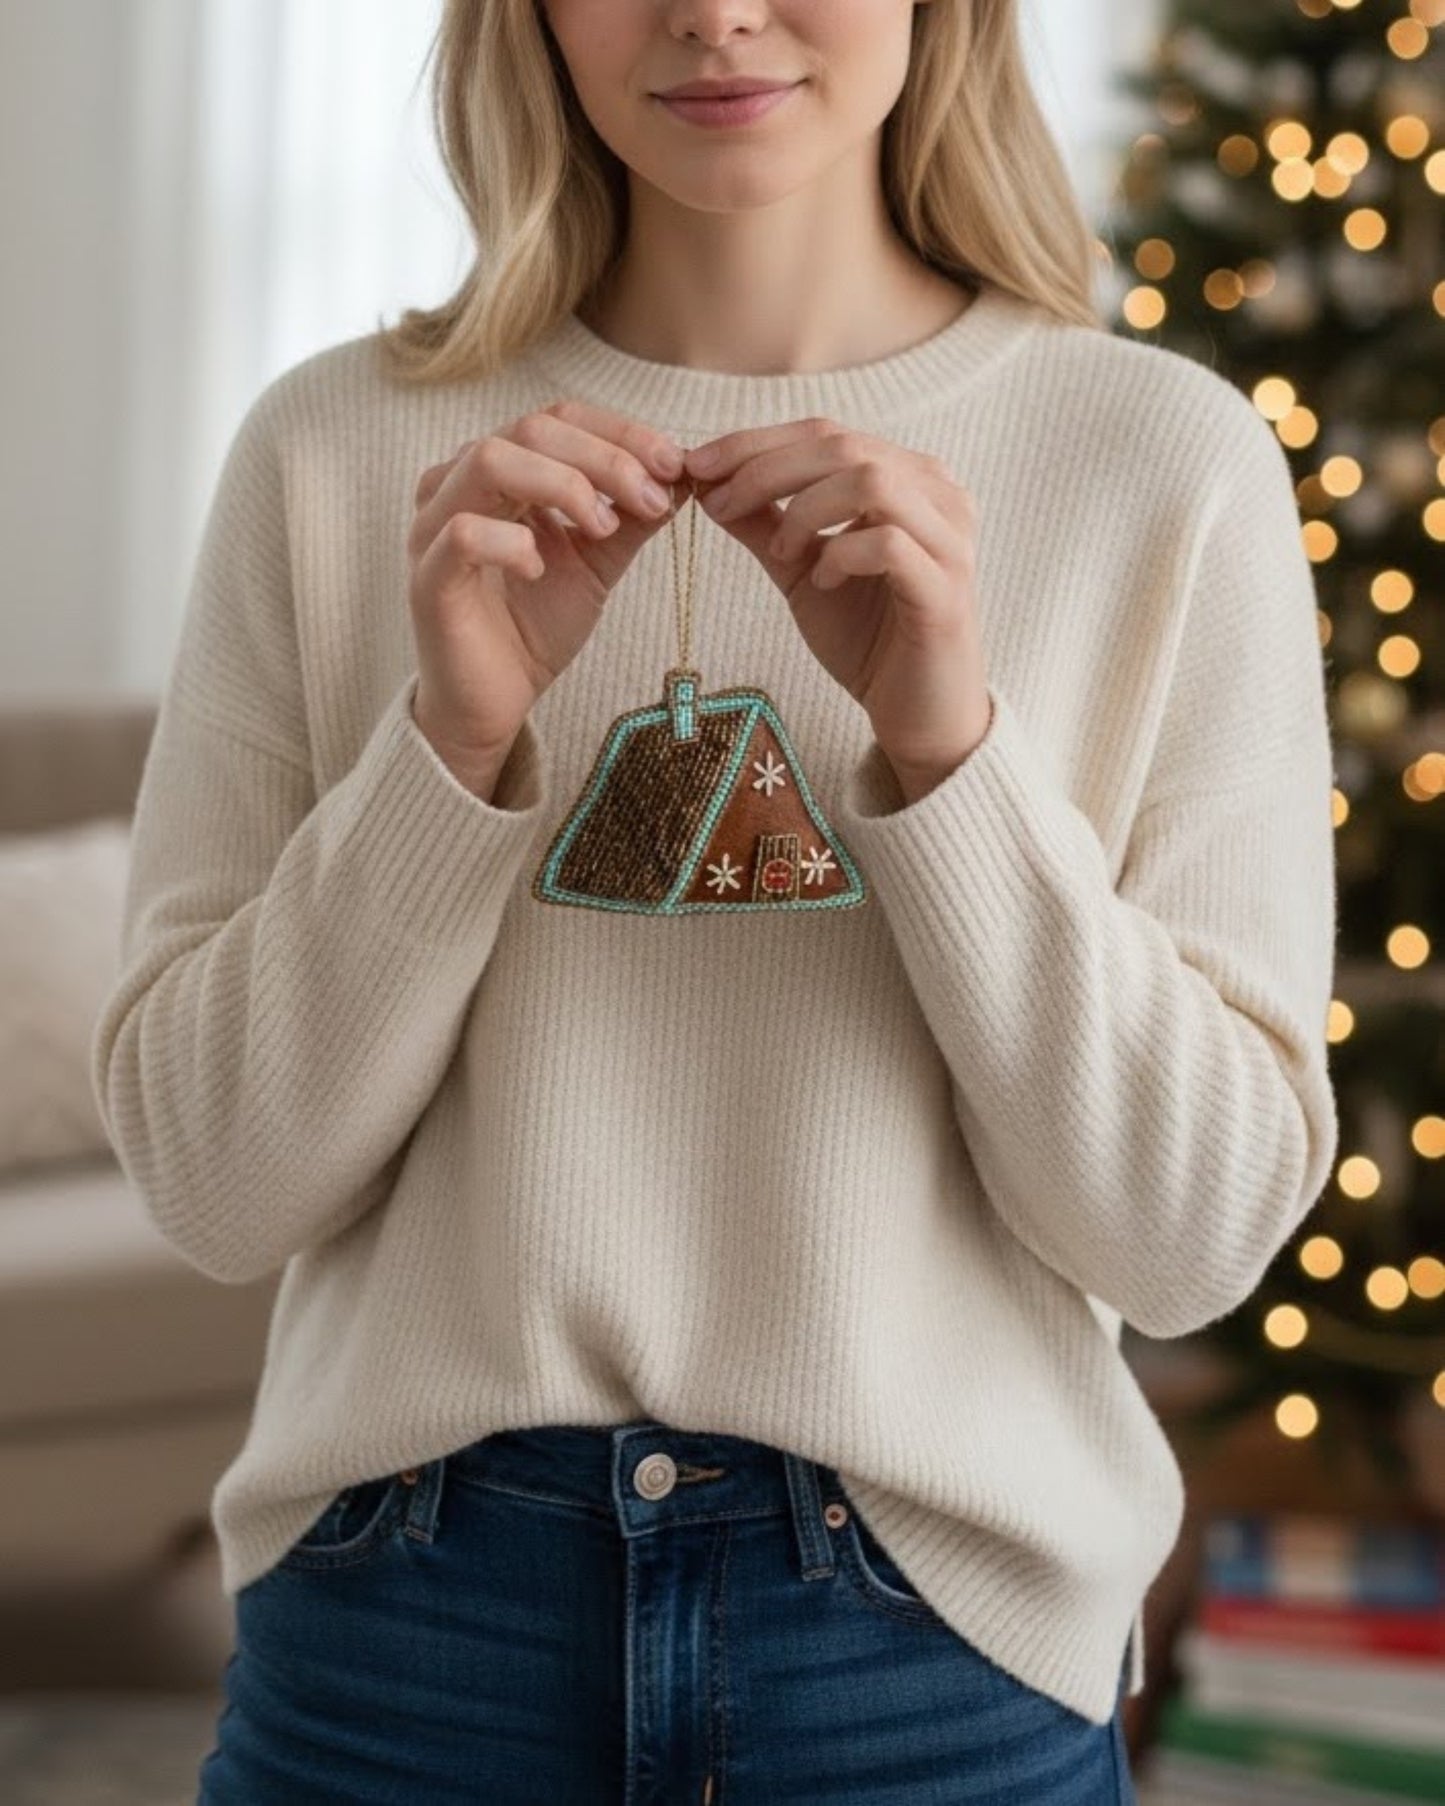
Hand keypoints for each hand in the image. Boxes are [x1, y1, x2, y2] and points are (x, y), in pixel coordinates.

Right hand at [407, 401, 685, 784]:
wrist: (495, 701)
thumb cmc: (535, 625)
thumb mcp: (596, 562)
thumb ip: (630, 519)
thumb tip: (684, 476)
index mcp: (499, 470)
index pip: (558, 419)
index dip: (620, 433)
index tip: (676, 465)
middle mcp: (458, 483)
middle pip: (531, 429)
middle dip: (605, 458)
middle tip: (653, 496)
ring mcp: (435, 526)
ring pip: (492, 460)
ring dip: (564, 485)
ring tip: (604, 527)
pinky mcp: (428, 577)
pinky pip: (465, 533)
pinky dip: (514, 543)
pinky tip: (541, 568)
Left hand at [682, 421, 992, 793]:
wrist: (917, 716)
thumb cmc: (867, 640)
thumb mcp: (800, 572)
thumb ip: (763, 525)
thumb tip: (707, 483)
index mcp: (907, 479)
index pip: (826, 434)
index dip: (755, 443)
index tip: (695, 464)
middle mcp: (938, 495)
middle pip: (844, 445)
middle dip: (766, 468)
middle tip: (717, 502)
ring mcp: (949, 539)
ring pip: (870, 481)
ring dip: (806, 510)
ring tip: (781, 551)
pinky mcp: (946, 589)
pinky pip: (888, 543)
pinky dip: (842, 555)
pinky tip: (822, 581)